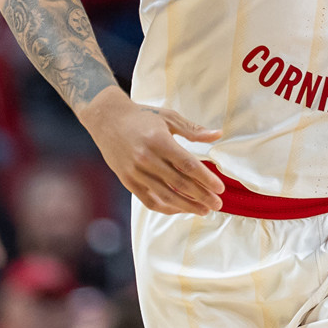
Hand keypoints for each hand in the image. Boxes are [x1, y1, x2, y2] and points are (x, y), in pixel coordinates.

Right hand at [79, 92, 222, 214]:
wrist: (107, 119)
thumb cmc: (141, 117)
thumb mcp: (169, 118)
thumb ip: (193, 130)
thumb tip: (217, 134)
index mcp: (159, 141)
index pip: (187, 165)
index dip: (205, 179)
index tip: (219, 188)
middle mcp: (146, 158)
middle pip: (180, 183)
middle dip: (202, 196)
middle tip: (217, 204)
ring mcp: (136, 172)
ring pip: (166, 196)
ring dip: (187, 206)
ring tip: (204, 210)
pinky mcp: (128, 181)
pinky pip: (149, 201)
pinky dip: (166, 208)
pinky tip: (180, 208)